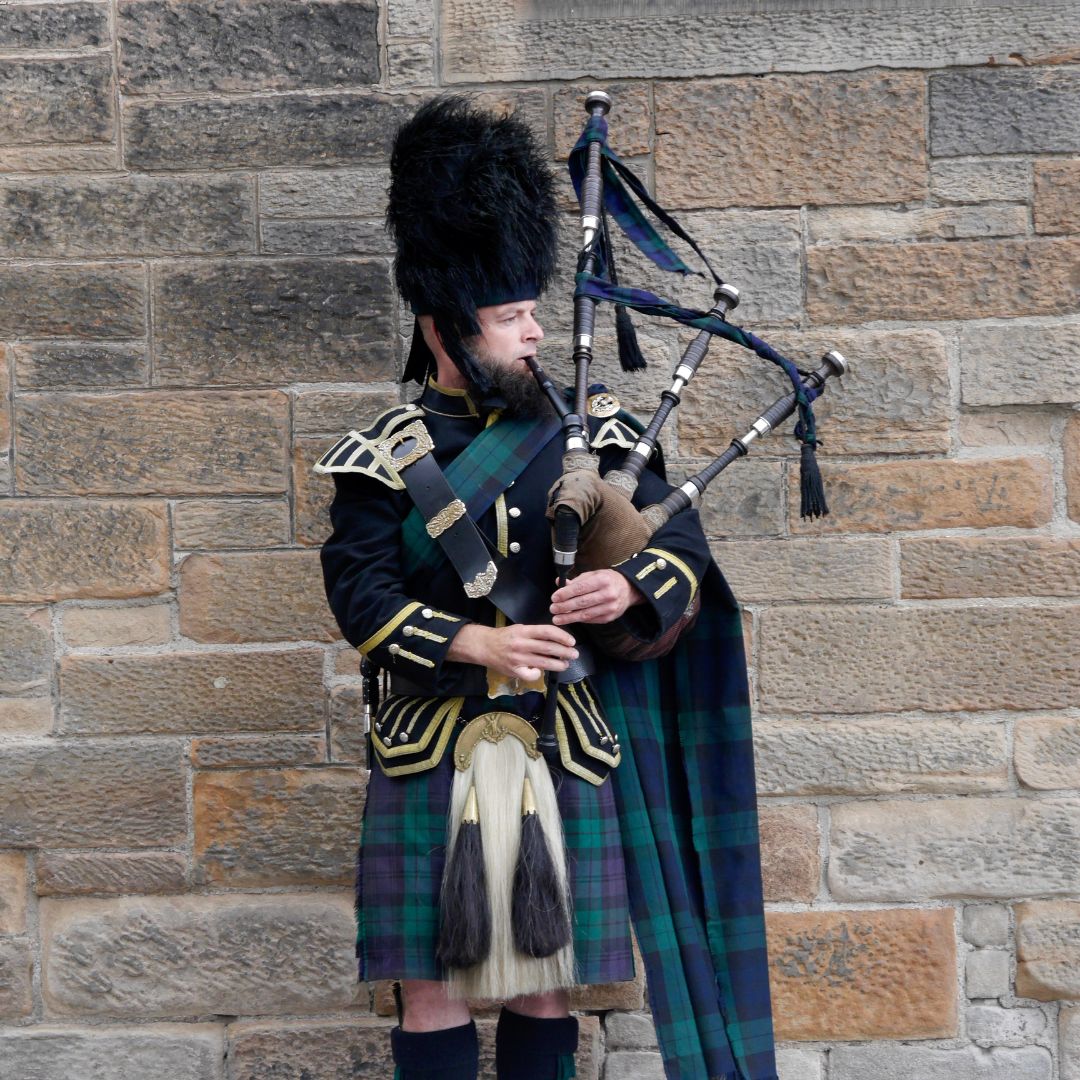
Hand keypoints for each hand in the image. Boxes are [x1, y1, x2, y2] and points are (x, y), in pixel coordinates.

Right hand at [447, 623, 577, 682]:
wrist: (484, 646)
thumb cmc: (505, 637)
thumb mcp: (520, 629)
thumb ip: (536, 634)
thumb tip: (557, 640)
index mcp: (524, 631)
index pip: (547, 632)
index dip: (562, 636)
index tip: (571, 641)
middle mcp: (521, 644)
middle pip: (549, 648)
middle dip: (565, 652)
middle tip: (574, 654)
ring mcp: (517, 658)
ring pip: (543, 663)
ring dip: (558, 664)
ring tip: (565, 664)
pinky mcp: (514, 670)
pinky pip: (531, 675)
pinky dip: (539, 674)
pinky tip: (541, 672)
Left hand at [550, 569, 644, 625]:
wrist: (628, 590)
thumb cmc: (607, 580)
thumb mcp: (593, 575)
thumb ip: (576, 580)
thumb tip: (559, 583)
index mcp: (602, 580)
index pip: (580, 588)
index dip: (565, 594)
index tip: (554, 597)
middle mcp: (608, 594)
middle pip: (581, 602)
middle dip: (564, 607)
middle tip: (553, 609)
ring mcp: (610, 607)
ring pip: (585, 614)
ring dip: (569, 617)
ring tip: (557, 619)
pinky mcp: (609, 617)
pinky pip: (590, 620)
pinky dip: (579, 620)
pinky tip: (570, 619)